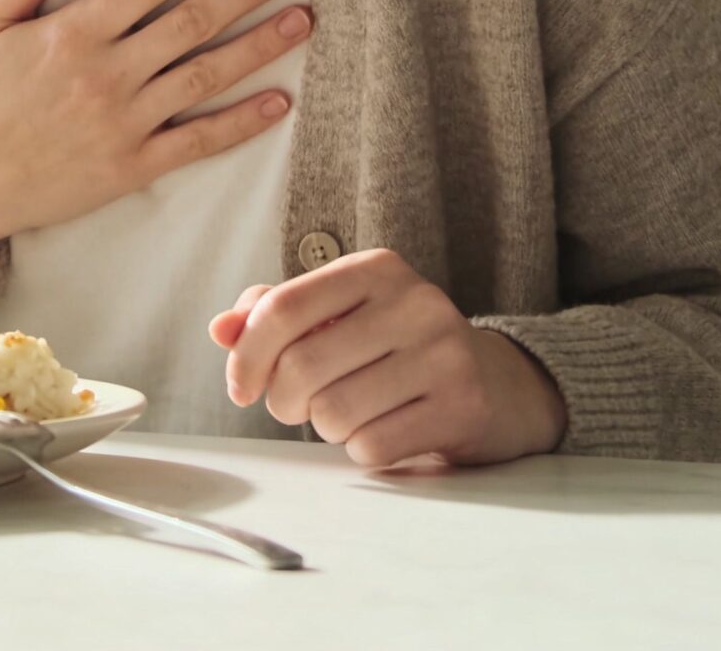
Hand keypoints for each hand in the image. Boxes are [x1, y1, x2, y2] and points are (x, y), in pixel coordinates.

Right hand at [0, 0, 311, 285]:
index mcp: (73, 33)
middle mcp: (106, 75)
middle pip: (193, 21)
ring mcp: (123, 123)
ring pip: (205, 76)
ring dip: (260, 46)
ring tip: (303, 18)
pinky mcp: (132, 167)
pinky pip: (198, 142)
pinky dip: (241, 123)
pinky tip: (280, 101)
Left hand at [209, 249, 567, 468]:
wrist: (498, 383)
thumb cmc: (398, 348)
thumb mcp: (342, 315)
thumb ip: (276, 316)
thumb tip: (221, 329)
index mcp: (377, 269)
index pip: (283, 308)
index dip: (246, 356)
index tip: (240, 387)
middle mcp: (416, 303)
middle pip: (301, 366)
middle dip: (284, 401)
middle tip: (297, 407)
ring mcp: (445, 355)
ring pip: (333, 413)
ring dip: (325, 428)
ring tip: (349, 415)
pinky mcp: (462, 407)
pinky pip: (371, 447)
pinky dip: (362, 451)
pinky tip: (384, 431)